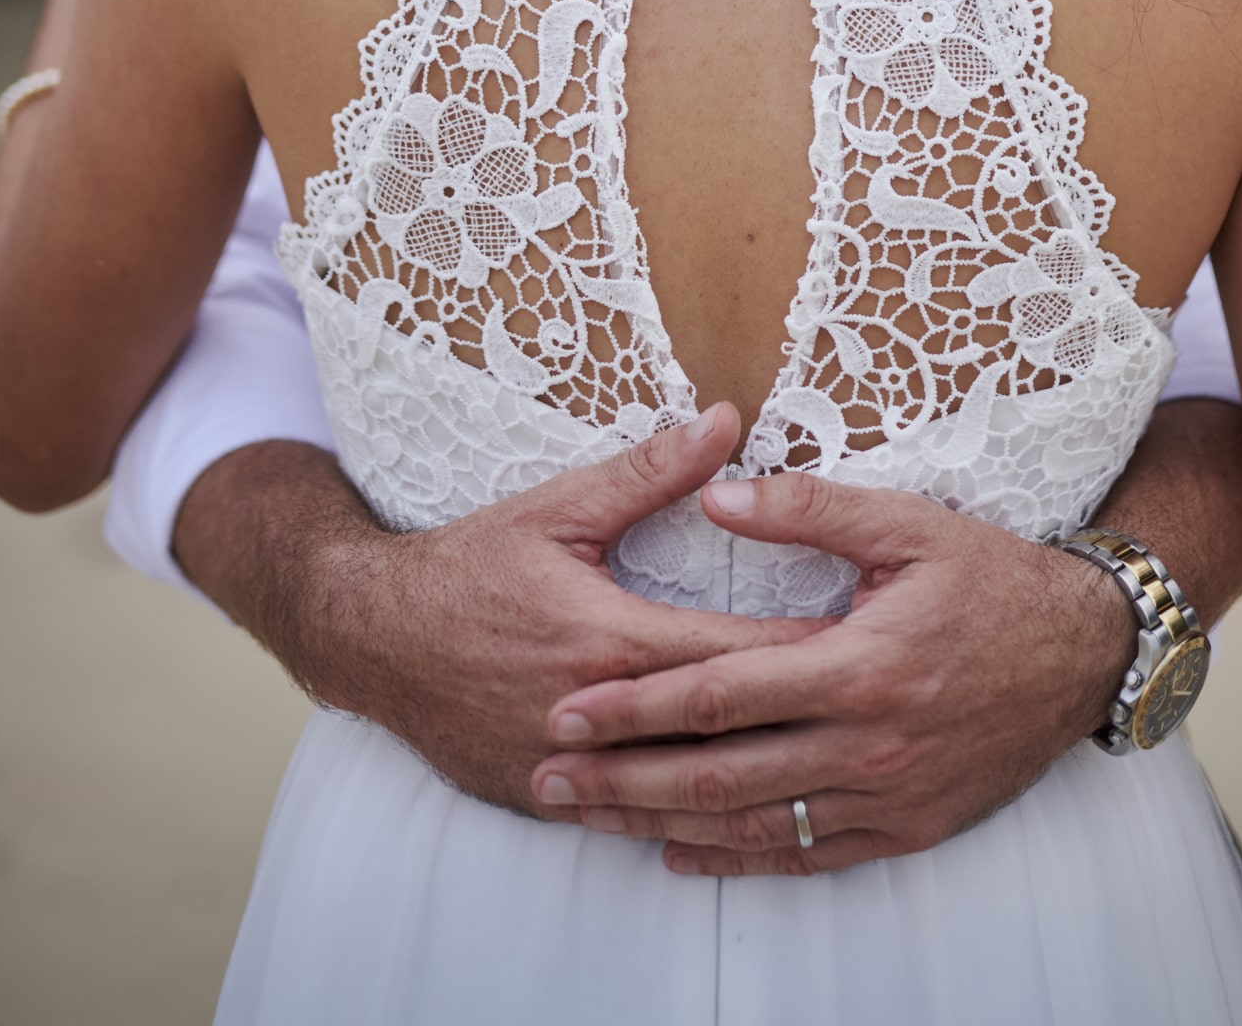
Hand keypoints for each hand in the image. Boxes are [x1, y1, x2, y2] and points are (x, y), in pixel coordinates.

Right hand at [272, 408, 824, 819]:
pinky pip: (629, 819)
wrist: (372, 635)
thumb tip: (727, 423)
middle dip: (793, 726)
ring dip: (747, 783)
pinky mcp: (542, 798)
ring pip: (681, 793)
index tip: (869, 649)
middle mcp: (596, 714)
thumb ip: (651, 472)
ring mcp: (569, 769)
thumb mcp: (560, 507)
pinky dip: (680, 816)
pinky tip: (729, 815)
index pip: (734, 657)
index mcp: (610, 639)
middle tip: (867, 713)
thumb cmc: (469, 564)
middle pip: (720, 734)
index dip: (806, 657)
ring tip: (818, 772)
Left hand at [530, 470, 1134, 875]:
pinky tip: (681, 852)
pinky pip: (806, 855)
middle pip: (718, 775)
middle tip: (551, 779)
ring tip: (591, 820)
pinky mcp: (908, 828)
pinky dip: (737, 859)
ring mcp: (887, 797)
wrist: (1085, 652)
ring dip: (662, 826)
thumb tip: (717, 491)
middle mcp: (867, 746)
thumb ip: (807, 508)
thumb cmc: (994, 578)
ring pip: (752, 825)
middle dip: (624, 779)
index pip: (718, 694)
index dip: (634, 705)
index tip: (568, 708)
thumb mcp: (908, 524)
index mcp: (858, 667)